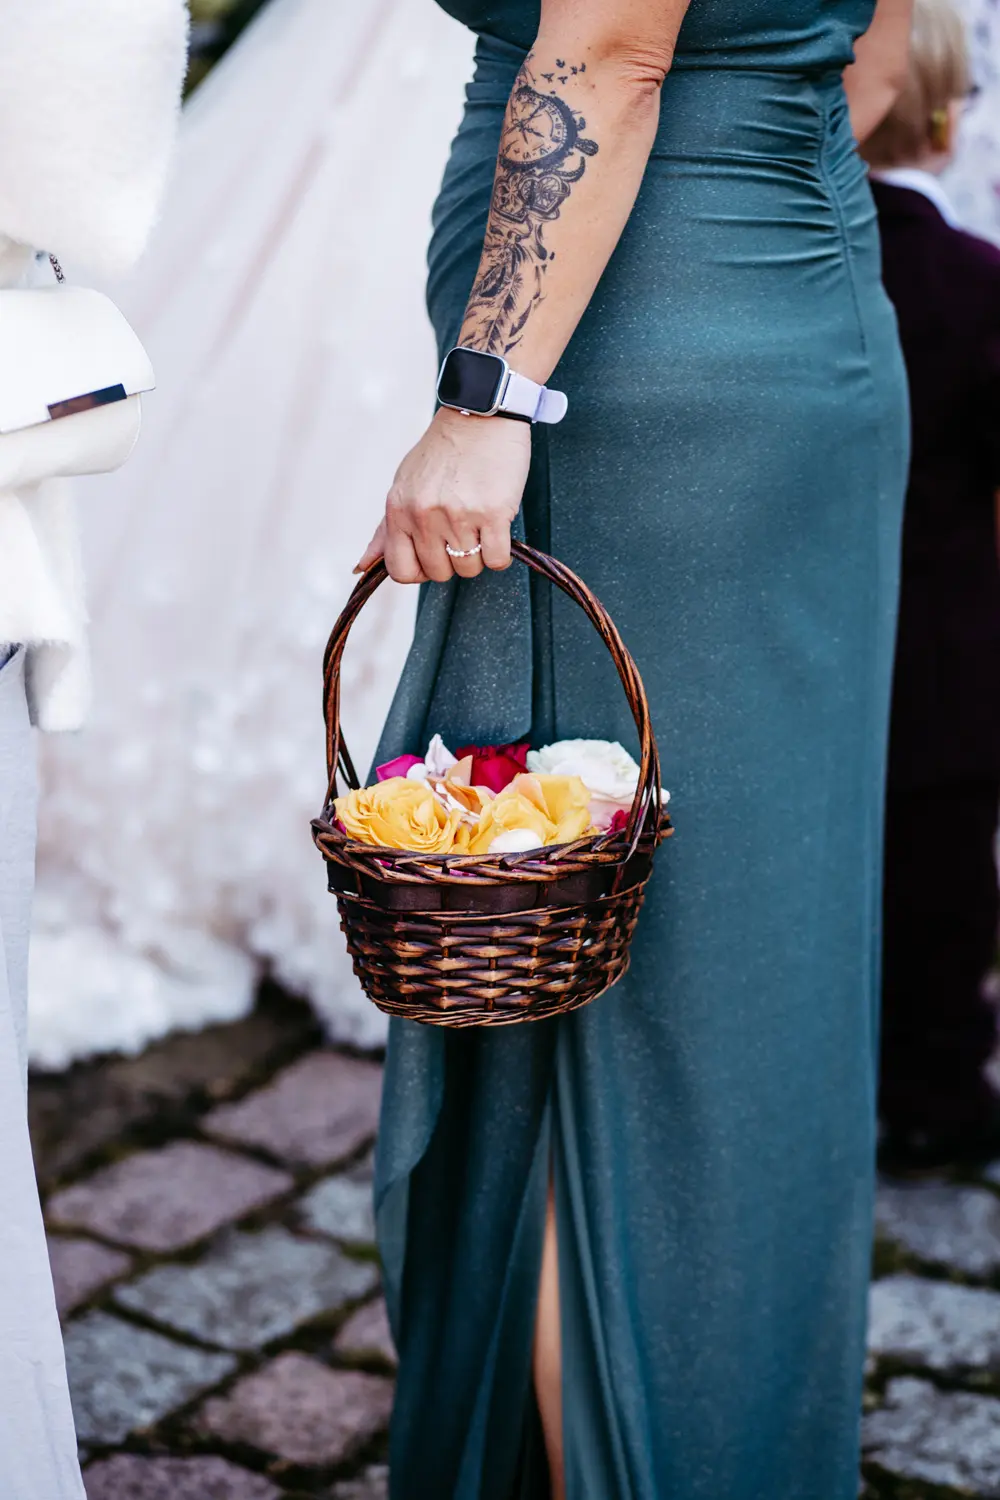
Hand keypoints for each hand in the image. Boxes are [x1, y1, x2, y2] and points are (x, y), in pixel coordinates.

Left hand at [355, 407, 530, 583]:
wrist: (480, 413)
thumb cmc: (443, 451)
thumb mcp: (403, 485)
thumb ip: (384, 530)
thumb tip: (361, 568)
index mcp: (399, 509)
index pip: (401, 570)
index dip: (420, 570)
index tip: (434, 553)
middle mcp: (424, 515)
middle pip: (439, 572)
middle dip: (453, 560)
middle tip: (462, 532)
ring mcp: (459, 515)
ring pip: (470, 569)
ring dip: (479, 555)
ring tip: (480, 525)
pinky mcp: (493, 513)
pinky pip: (497, 560)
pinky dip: (500, 552)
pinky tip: (498, 528)